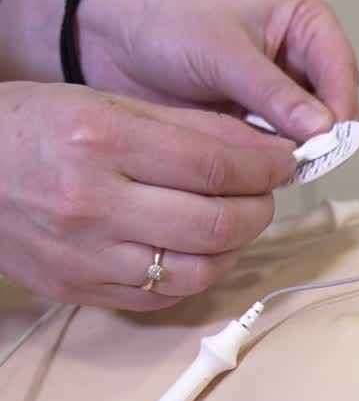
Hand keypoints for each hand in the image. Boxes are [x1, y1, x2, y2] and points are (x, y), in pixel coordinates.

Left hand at [0, 0, 358, 142]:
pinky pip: (284, 156)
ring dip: (297, 155)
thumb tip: (324, 129)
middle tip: (296, 157)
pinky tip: (252, 169)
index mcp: (307, 24)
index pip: (343, 72)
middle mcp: (305, 63)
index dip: (339, 108)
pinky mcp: (263, 130)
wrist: (107, 44)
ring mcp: (286, 101)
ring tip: (269, 164)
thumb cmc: (161, 22)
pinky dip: (273, 166)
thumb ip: (274, 92)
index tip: (324, 139)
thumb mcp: (221, 52)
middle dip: (321, 137)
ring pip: (316, 139)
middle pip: (338, 111)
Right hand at [0, 82, 295, 309]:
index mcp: (101, 141)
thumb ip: (191, 128)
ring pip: (198, 270)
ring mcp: (87, 255)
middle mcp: (94, 203)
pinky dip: (195, 275)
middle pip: (216, 225)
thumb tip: (266, 151)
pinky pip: (164, 297)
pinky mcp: (81, 290)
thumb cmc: (32, 128)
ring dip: (233, 249)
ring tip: (233, 222)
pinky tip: (197, 250)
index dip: (266, 169)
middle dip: (258, 210)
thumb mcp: (105, 104)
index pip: (215, 166)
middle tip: (263, 194)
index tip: (285, 163)